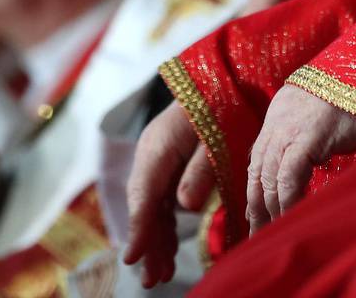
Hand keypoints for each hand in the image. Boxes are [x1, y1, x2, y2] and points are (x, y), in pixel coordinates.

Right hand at [122, 104, 212, 287]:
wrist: (223, 78)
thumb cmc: (224, 104)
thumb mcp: (216, 135)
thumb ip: (201, 169)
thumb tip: (185, 206)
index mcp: (158, 147)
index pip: (143, 196)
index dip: (139, 230)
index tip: (132, 259)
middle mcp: (150, 155)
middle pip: (143, 206)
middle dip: (147, 244)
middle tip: (152, 279)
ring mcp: (157, 160)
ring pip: (151, 207)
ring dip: (156, 239)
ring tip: (161, 273)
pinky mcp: (167, 164)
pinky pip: (161, 200)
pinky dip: (164, 225)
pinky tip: (169, 248)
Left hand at [244, 84, 355, 229]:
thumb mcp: (325, 115)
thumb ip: (310, 135)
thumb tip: (308, 166)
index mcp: (280, 113)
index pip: (258, 159)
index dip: (256, 190)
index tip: (255, 216)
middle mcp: (278, 119)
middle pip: (258, 171)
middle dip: (257, 207)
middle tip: (259, 235)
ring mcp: (290, 126)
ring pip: (270, 177)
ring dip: (271, 209)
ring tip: (276, 232)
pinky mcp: (308, 134)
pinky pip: (290, 176)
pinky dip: (289, 200)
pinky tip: (293, 216)